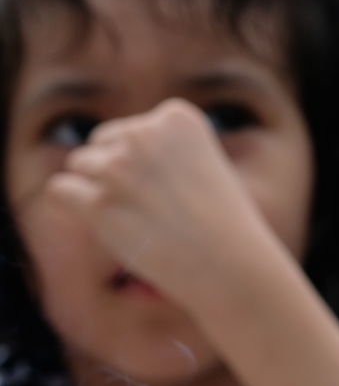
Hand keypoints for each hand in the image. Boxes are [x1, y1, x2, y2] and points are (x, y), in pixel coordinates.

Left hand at [45, 99, 276, 307]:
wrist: (231, 268)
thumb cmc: (224, 227)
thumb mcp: (206, 167)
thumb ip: (164, 151)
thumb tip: (112, 152)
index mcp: (175, 117)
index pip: (133, 129)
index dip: (143, 163)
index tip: (170, 191)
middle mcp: (144, 134)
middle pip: (103, 143)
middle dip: (116, 173)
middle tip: (148, 210)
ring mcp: (118, 169)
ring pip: (80, 164)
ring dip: (97, 191)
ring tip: (132, 220)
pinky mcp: (99, 205)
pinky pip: (60, 190)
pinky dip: (70, 203)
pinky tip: (94, 219)